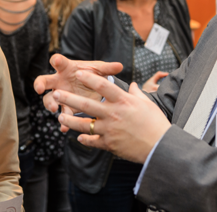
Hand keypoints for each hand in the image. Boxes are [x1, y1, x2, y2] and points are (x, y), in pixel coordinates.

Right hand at [34, 54, 122, 122]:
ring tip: (55, 109)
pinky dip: (63, 121)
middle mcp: (59, 81)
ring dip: (49, 104)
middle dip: (39, 84)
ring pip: (48, 99)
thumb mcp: (100, 71)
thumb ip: (108, 69)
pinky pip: (61, 114)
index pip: (58, 62)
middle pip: (44, 80)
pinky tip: (65, 127)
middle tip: (39, 89)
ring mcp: (60, 95)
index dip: (57, 61)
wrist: (94, 89)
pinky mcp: (65, 107)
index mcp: (67, 68)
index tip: (57, 61)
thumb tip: (120, 66)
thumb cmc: (93, 75)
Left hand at [54, 70, 171, 163]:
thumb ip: (136, 93)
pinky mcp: (110, 144)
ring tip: (60, 117)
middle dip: (69, 98)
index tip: (79, 71)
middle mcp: (114, 114)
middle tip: (56, 93)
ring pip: (85, 125)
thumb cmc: (156, 123)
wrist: (160, 146)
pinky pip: (93, 141)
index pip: (103, 86)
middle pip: (87, 105)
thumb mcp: (146, 103)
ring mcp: (110, 130)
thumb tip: (132, 85)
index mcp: (123, 101)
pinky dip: (85, 139)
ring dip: (70, 121)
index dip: (90, 78)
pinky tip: (78, 136)